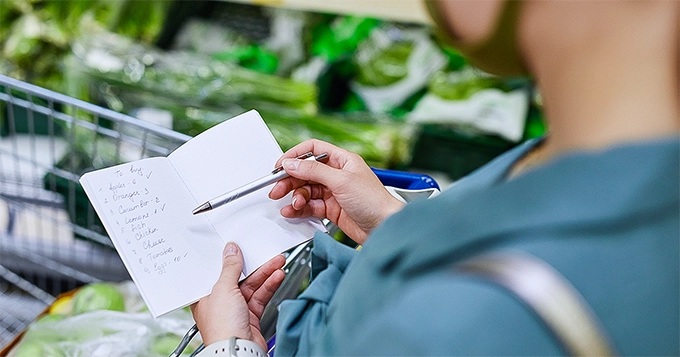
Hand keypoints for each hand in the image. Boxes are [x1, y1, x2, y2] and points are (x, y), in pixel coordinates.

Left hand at [191, 242, 285, 349]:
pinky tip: (277, 277)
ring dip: (266, 274)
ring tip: (278, 262)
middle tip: (267, 254)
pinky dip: (269, 286)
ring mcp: (236, 310)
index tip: (240, 248)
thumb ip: (230, 268)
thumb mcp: (223, 289)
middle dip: (255, 266)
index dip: (229, 260)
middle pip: (238, 278)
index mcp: (205, 296)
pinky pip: (261, 296)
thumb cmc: (221, 327)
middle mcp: (220, 303)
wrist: (239, 350)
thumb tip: (230, 251)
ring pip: (253, 287)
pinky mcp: (251, 317)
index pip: (218, 272)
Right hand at [269, 139, 404, 244]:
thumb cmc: (375, 201)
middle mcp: (337, 174)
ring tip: (293, 204)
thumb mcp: (341, 181)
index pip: (312, 151)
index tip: (280, 166)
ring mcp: (334, 192)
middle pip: (306, 172)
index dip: (295, 156)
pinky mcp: (332, 209)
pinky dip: (299, 209)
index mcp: (342, 160)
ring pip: (306, 190)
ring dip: (295, 196)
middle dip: (290, 180)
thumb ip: (314, 171)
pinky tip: (293, 211)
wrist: (385, 228)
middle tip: (277, 189)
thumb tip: (292, 163)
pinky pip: (310, 206)